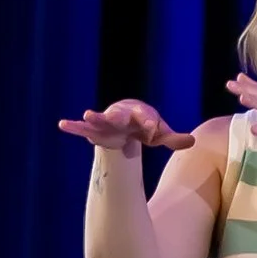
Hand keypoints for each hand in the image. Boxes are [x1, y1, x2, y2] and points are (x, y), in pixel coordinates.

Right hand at [57, 98, 195, 154]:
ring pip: (100, 119)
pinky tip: (62, 124)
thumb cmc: (145, 125)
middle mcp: (122, 116)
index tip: (152, 131)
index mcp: (139, 115)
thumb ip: (174, 138)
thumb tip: (194, 142)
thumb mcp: (160, 132)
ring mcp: (106, 121)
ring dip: (94, 117)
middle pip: (121, 116)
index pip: (145, 120)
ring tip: (87, 114)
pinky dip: (73, 126)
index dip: (149, 125)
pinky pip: (81, 127)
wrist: (126, 118)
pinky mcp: (94, 129)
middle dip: (120, 117)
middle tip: (118, 118)